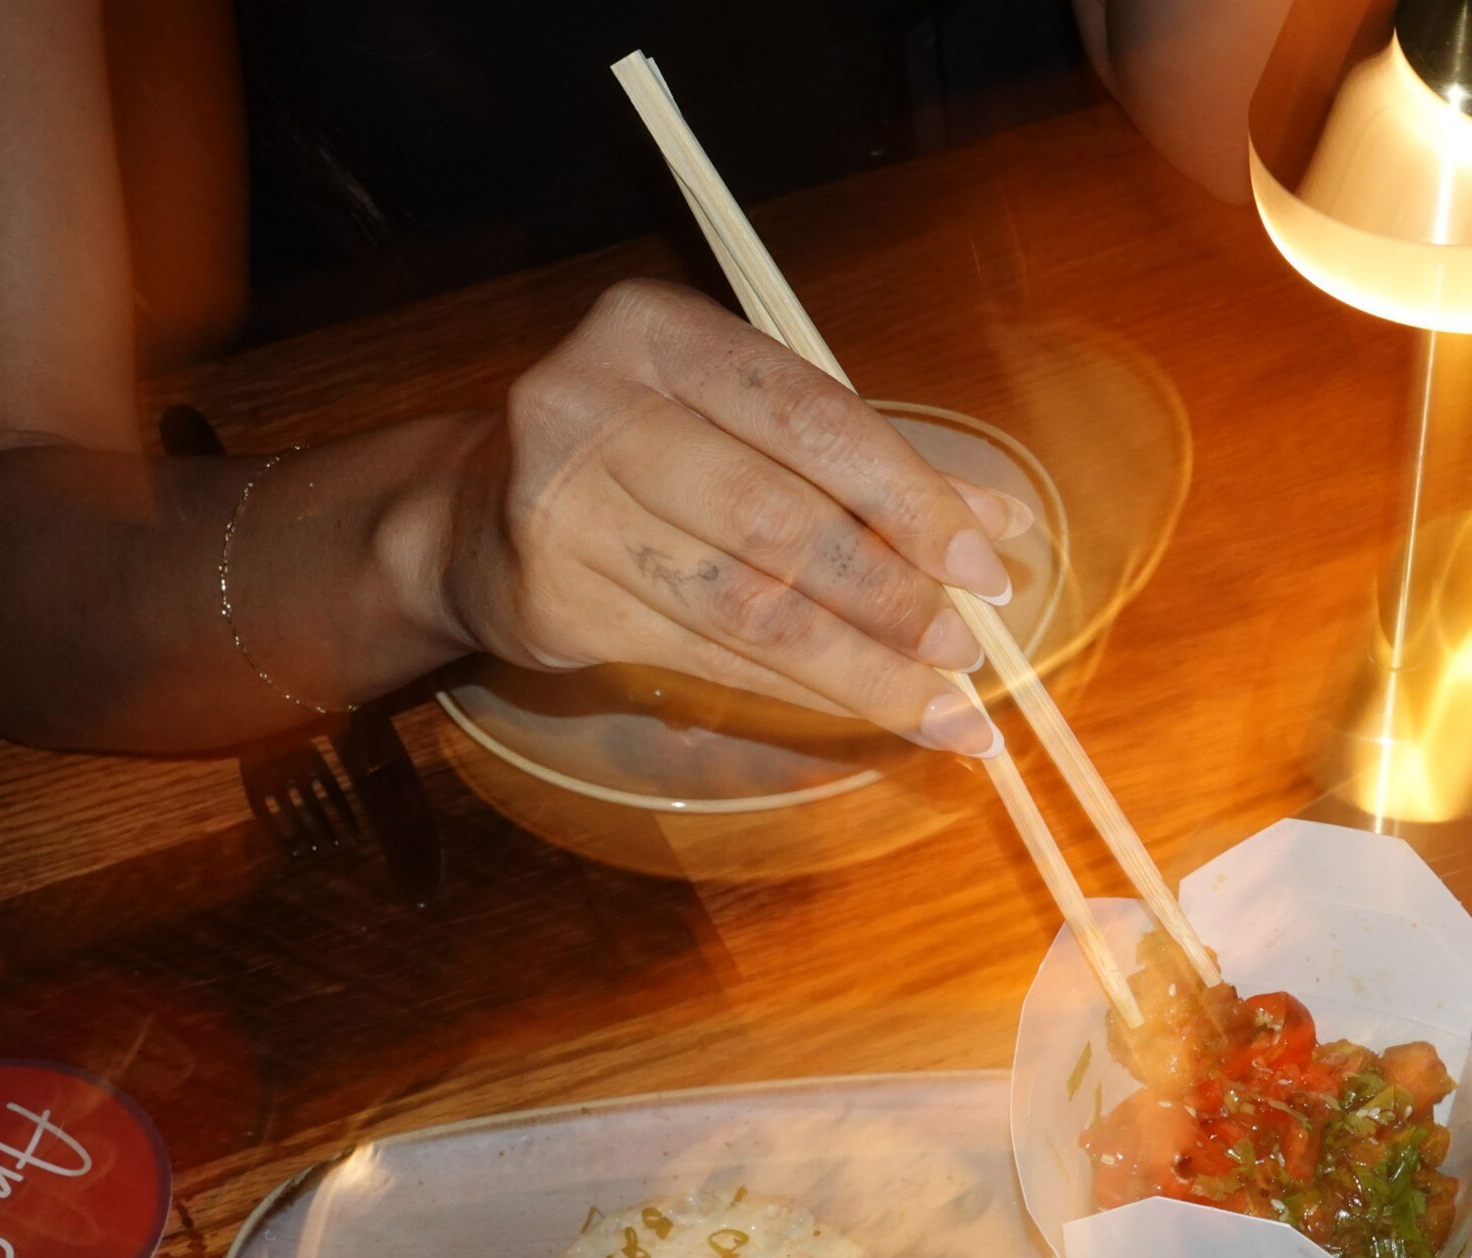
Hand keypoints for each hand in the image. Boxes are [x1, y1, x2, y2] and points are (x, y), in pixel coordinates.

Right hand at [441, 280, 1032, 755]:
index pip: (813, 417)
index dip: (912, 497)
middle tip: (965, 650)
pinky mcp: (551, 592)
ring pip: (745, 605)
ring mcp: (561, 500)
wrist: (471, 518)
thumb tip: (1000, 524)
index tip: (987, 565)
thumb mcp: (744, 424)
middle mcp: (596, 401)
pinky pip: (704, 656)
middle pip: (779, 519)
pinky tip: (860, 713)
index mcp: (660, 331)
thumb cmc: (641, 458)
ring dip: (858, 668)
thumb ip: (864, 462)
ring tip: (939, 706)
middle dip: (890, 596)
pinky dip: (798, 693)